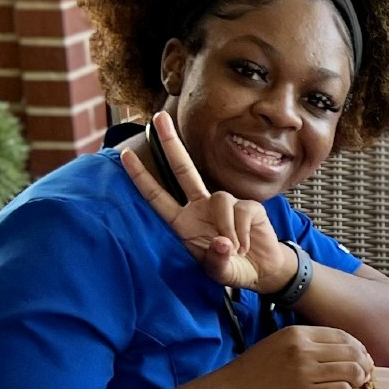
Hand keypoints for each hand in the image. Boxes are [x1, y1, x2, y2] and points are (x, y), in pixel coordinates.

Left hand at [121, 112, 294, 292]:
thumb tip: (222, 243)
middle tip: (159, 117)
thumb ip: (217, 261)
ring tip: (236, 249)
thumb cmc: (234, 268)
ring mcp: (225, 205)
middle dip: (171, 144)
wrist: (263, 271)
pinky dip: (242, 232)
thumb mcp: (220, 271)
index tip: (125, 156)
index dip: (141, 177)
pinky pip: (241, 211)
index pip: (158, 196)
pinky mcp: (248, 206)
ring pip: (221, 199)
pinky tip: (246, 245)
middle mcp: (201, 208)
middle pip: (184, 170)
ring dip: (227, 228)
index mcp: (184, 223)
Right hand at [201, 326, 373, 388]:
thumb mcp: (280, 343)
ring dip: (358, 380)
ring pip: (352, 373)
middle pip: (352, 353)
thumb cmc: (254, 368)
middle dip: (364, 364)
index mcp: (298, 333)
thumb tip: (345, 350)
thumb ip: (309, 343)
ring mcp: (304, 374)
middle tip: (364, 374)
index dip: (358, 347)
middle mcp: (303, 350)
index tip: (361, 357)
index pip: (343, 336)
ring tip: (353, 385)